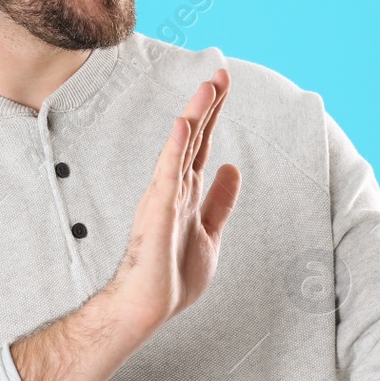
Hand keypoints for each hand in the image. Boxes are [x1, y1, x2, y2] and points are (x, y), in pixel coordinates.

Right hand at [102, 69, 242, 339]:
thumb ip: (220, 200)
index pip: (202, 144)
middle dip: (208, 105)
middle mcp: (173, 187)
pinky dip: (176, 149)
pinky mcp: (159, 210)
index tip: (222, 84)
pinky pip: (169, 174)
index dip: (214, 114)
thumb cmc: (172, 274)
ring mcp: (164, 197)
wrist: (147, 306)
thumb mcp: (209, 232)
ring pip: (182, 148)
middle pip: (194, 138)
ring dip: (195, 116)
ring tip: (207, 87)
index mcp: (186, 191)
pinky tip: (183, 125)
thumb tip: (233, 168)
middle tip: (221, 74)